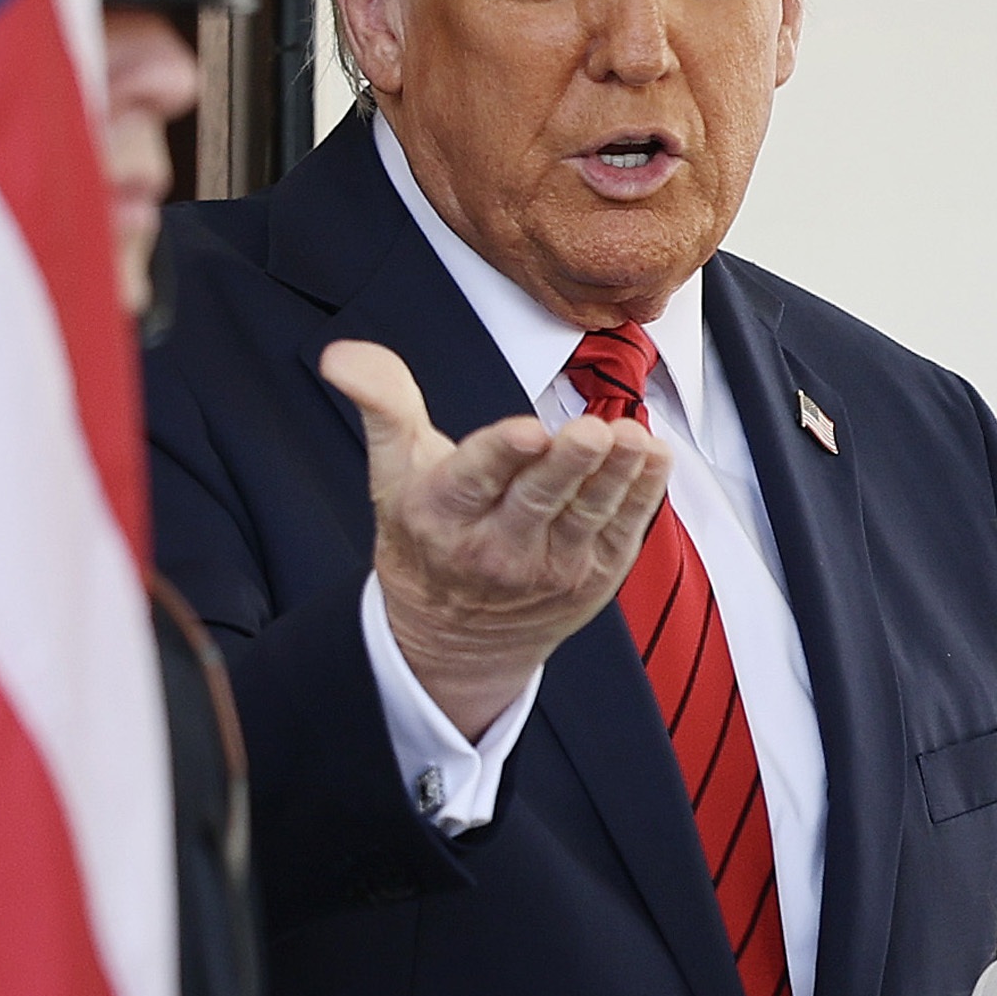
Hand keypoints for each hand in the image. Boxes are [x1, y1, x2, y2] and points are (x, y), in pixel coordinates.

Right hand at [320, 339, 671, 739]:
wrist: (457, 640)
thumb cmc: (426, 539)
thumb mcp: (391, 473)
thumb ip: (381, 404)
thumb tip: (343, 355)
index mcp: (442, 515)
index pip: (474, 478)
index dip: (502, 455)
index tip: (527, 430)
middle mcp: (496, 547)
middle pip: (539, 499)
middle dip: (568, 465)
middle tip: (593, 432)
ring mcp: (550, 567)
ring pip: (587, 515)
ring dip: (615, 476)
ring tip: (632, 439)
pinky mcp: (593, 576)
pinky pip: (622, 531)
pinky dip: (641, 494)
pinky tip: (653, 456)